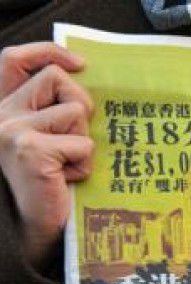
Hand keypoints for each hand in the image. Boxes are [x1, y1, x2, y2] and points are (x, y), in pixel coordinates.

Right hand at [0, 43, 93, 270]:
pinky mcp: (32, 150)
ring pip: (76, 110)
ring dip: (84, 140)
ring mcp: (12, 130)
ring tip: (67, 164)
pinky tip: (66, 180)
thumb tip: (84, 74)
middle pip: (58, 79)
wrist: (36, 228)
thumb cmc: (50, 183)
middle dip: (80, 105)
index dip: (47, 51)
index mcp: (2, 107)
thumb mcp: (48, 137)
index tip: (80, 63)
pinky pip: (83, 143)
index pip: (14, 58)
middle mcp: (0, 114)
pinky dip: (85, 164)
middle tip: (74, 138)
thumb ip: (53, 107)